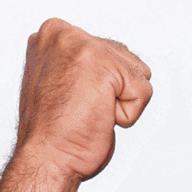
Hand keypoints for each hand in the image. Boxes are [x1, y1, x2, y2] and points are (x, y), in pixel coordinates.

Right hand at [15, 18, 152, 181]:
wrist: (47, 158)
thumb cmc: (54, 131)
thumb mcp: (59, 80)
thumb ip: (82, 62)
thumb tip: (109, 58)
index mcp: (53, 33)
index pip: (109, 50)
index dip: (100, 83)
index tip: (72, 97)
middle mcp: (66, 34)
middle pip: (125, 59)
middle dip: (112, 90)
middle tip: (80, 107)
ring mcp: (85, 47)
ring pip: (137, 73)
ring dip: (120, 100)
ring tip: (88, 111)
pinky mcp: (106, 67)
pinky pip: (143, 91)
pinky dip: (128, 113)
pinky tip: (98, 118)